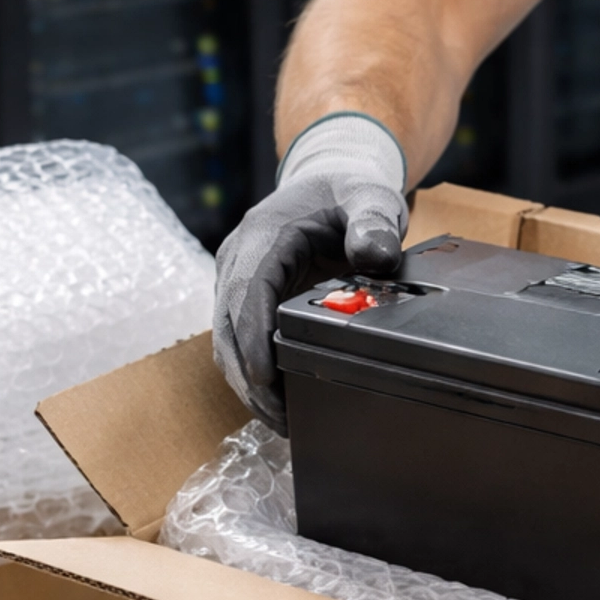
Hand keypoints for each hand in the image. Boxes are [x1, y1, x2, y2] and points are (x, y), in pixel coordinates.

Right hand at [213, 114, 407, 428]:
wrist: (330, 179)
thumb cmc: (348, 190)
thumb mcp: (370, 196)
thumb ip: (374, 222)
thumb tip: (373, 254)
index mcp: (262, 235)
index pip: (245, 293)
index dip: (251, 340)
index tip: (267, 381)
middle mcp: (239, 259)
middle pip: (227, 327)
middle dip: (249, 377)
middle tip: (282, 420)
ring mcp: (237, 279)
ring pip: (226, 341)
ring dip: (248, 383)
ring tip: (282, 421)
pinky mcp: (245, 297)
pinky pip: (238, 339)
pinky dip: (253, 372)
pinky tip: (278, 400)